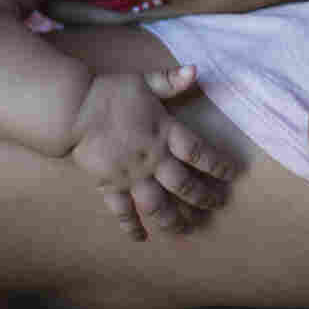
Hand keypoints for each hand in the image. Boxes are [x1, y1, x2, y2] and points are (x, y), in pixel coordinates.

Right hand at [71, 66, 236, 239]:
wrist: (75, 109)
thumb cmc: (112, 93)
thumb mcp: (145, 81)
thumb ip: (171, 79)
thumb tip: (196, 69)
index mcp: (164, 132)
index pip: (197, 152)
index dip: (217, 164)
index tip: (232, 175)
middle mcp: (152, 158)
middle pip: (183, 184)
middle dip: (203, 197)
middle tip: (218, 205)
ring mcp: (131, 176)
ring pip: (157, 204)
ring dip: (173, 219)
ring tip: (188, 229)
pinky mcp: (110, 185)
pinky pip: (122, 211)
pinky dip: (131, 226)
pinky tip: (141, 238)